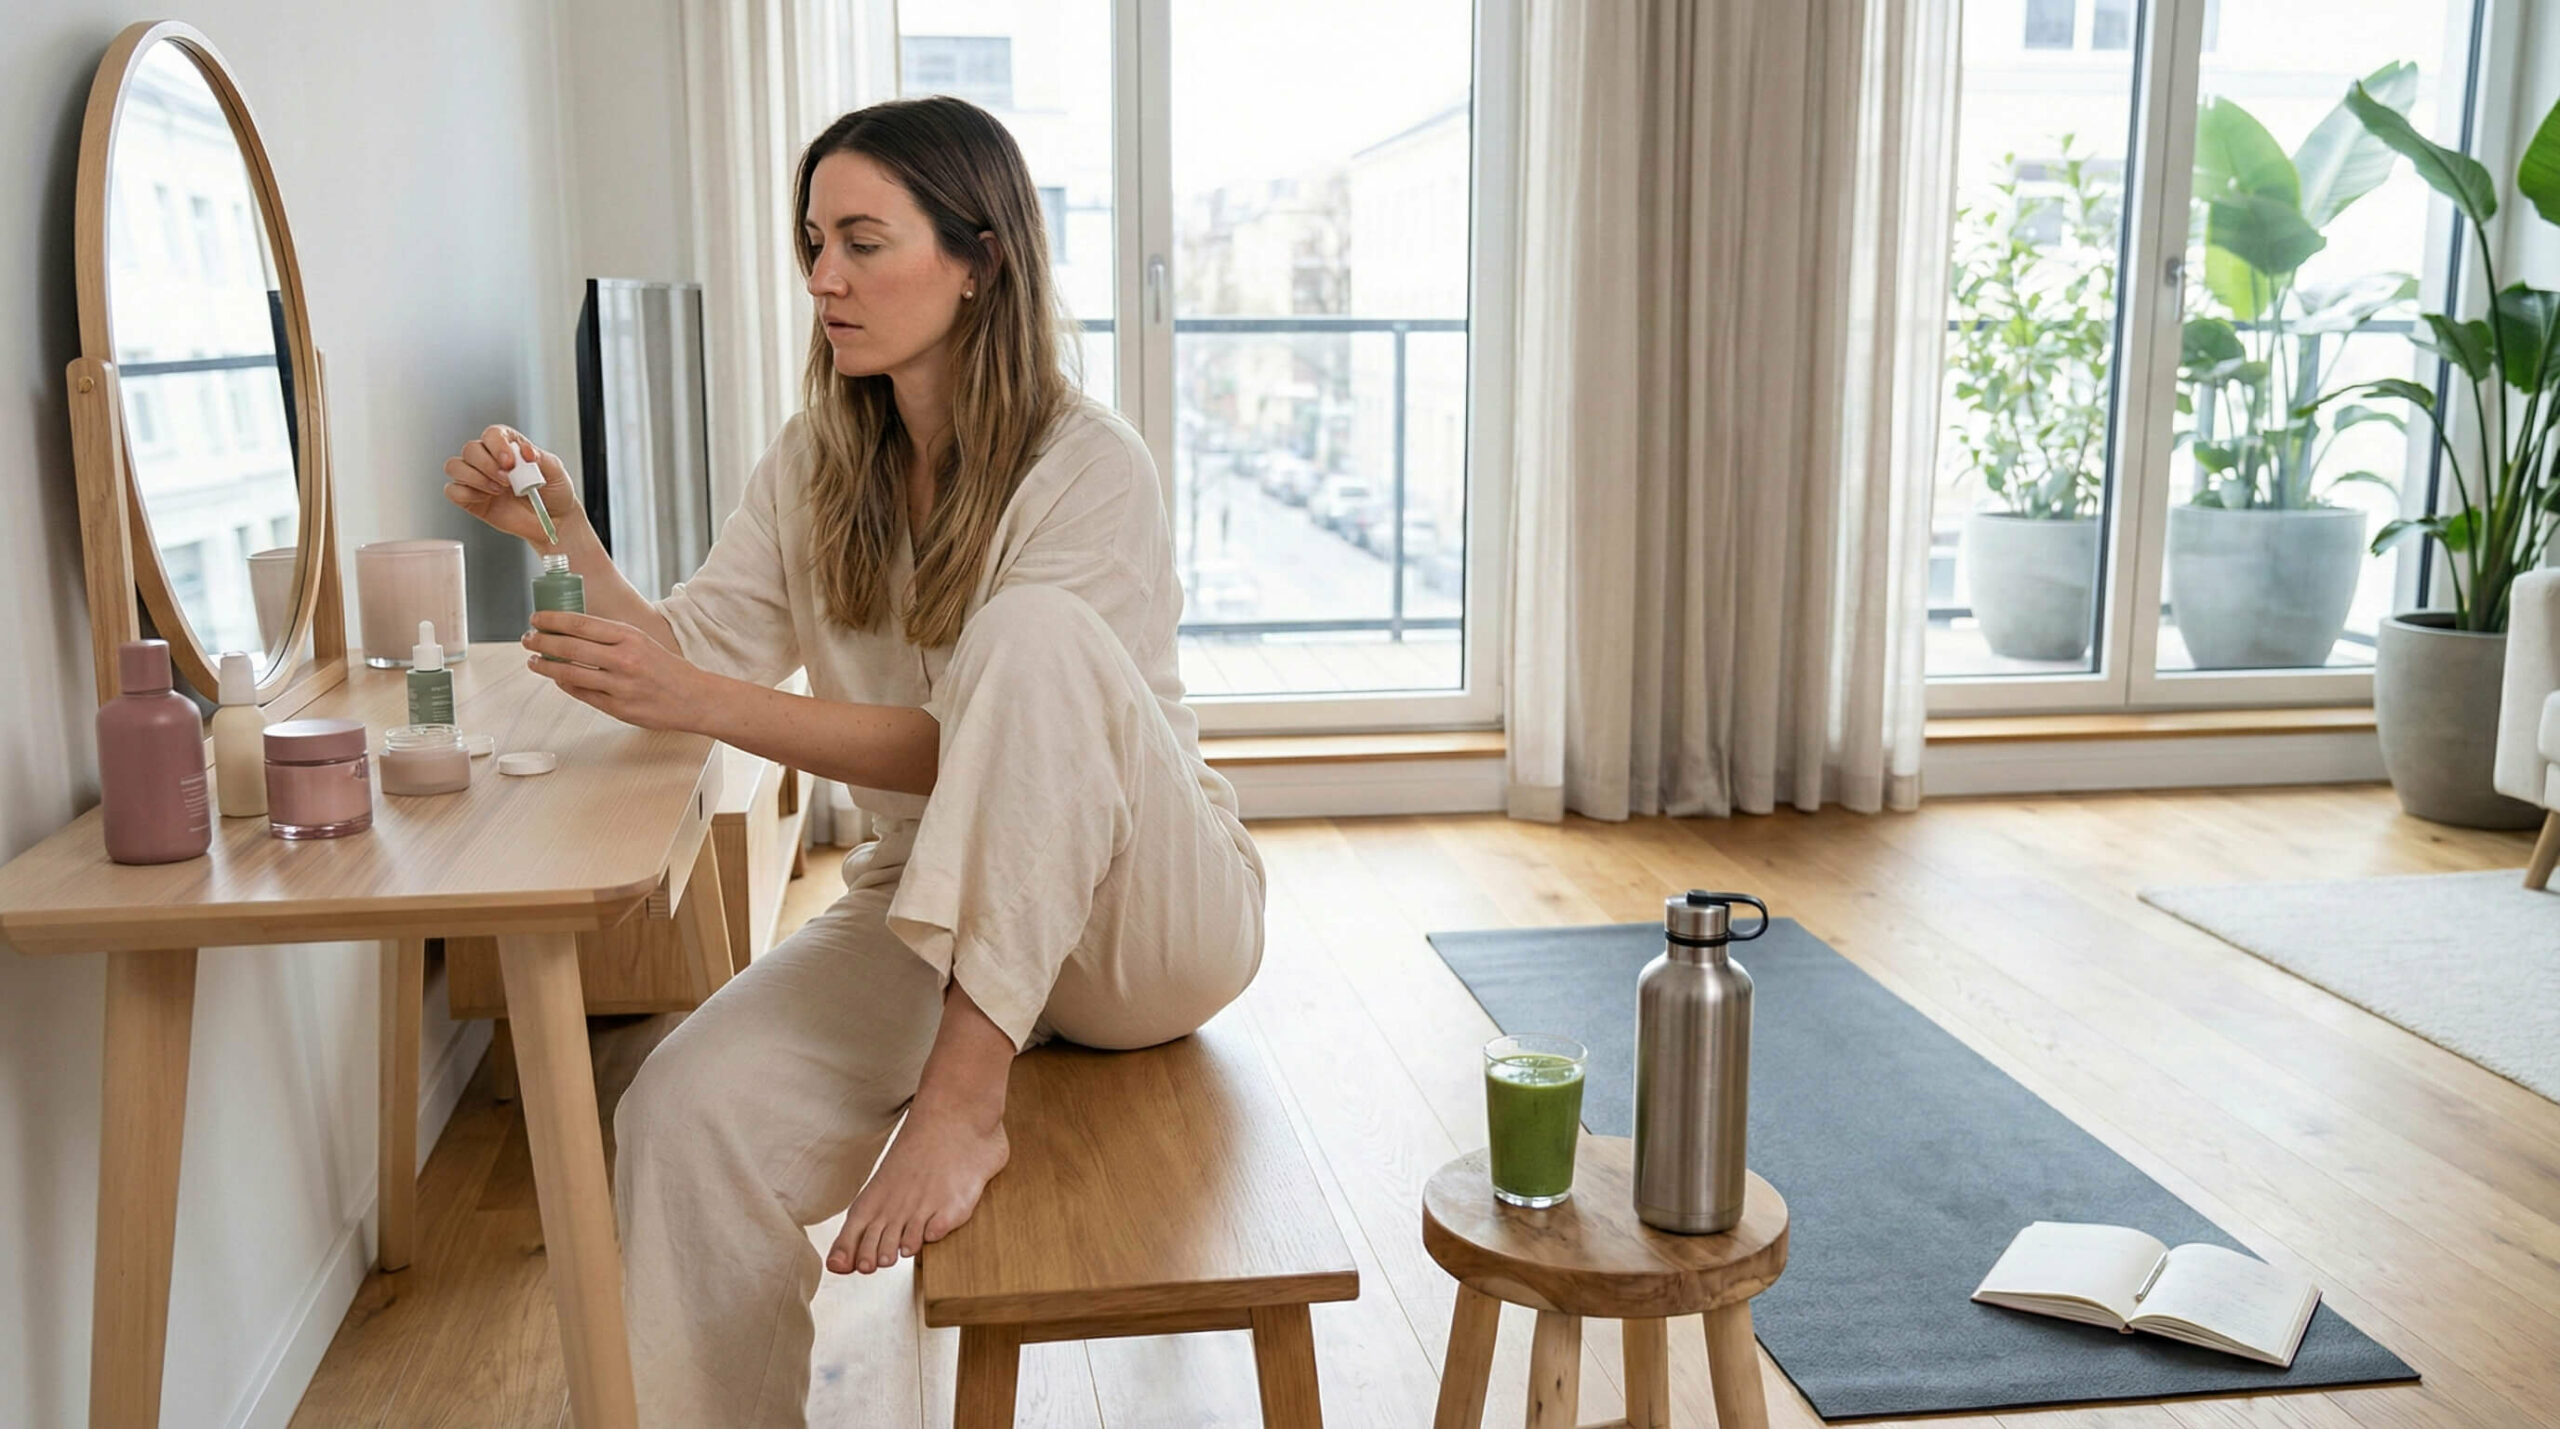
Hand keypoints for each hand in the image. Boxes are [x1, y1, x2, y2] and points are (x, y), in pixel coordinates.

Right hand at [444, 424, 581, 546]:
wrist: (553, 521)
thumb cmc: (554, 492)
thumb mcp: (556, 472)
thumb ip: (541, 459)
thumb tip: (525, 452)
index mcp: (508, 446)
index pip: (492, 434)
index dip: (497, 445)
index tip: (511, 462)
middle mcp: (489, 459)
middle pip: (470, 449)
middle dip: (487, 464)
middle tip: (508, 480)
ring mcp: (478, 479)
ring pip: (455, 466)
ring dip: (475, 478)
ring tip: (499, 490)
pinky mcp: (471, 499)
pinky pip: (452, 491)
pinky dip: (466, 494)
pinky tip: (486, 499)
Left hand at [522, 612, 713, 731]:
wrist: (694, 698)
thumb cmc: (667, 668)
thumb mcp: (642, 641)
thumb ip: (611, 637)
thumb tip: (572, 631)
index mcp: (629, 637)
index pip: (580, 623)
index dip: (552, 620)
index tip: (537, 618)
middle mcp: (624, 660)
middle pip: (569, 647)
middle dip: (541, 642)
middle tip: (528, 639)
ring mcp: (620, 686)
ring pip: (570, 673)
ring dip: (546, 666)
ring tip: (534, 661)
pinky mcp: (618, 708)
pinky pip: (582, 694)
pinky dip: (565, 684)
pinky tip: (557, 678)